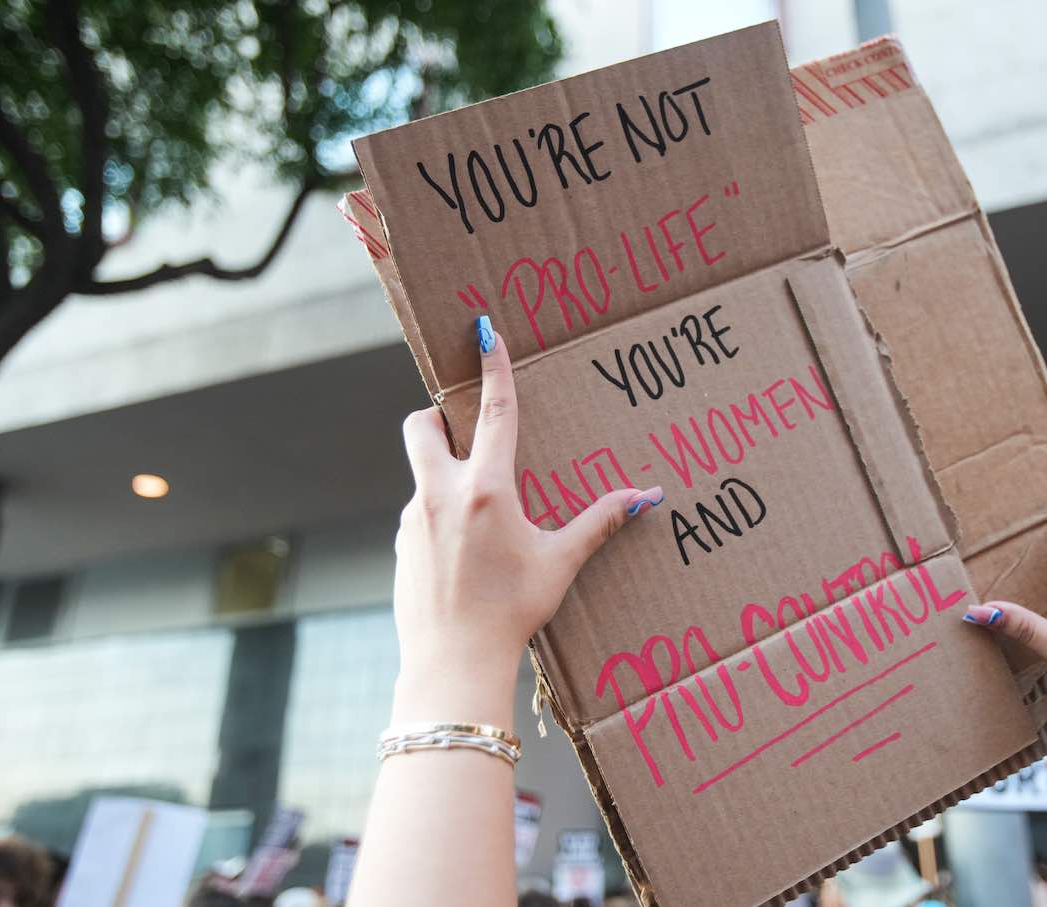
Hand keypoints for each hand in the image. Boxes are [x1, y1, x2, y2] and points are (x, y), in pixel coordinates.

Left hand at [392, 318, 662, 688]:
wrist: (452, 662)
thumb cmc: (511, 612)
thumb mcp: (560, 564)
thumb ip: (599, 523)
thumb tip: (646, 496)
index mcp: (486, 490)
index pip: (494, 413)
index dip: (494, 370)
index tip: (485, 333)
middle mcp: (442, 494)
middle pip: (421, 426)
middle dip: (436, 415)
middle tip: (463, 431)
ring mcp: (412, 519)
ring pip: (421, 474)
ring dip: (445, 475)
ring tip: (480, 515)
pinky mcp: (399, 545)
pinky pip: (419, 513)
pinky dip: (438, 516)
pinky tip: (462, 554)